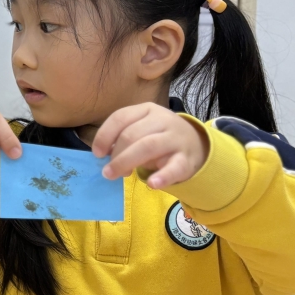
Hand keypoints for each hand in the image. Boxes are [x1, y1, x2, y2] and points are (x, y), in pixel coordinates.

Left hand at [92, 103, 208, 188]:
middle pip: (132, 134)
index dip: (104, 136)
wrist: (196, 145)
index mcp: (147, 110)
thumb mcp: (142, 129)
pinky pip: (175, 167)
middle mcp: (163, 120)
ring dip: (127, 162)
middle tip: (108, 171)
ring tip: (118, 176)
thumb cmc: (159, 137)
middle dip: (115, 154)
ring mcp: (176, 138)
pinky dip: (163, 176)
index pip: (120, 117)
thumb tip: (103, 154)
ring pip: (148, 146)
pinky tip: (152, 184)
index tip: (97, 154)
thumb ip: (123, 137)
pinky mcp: (187, 159)